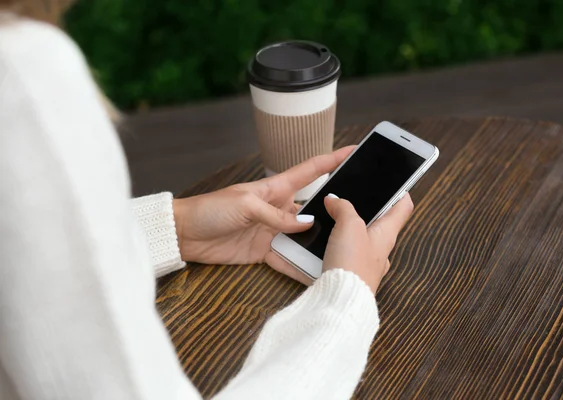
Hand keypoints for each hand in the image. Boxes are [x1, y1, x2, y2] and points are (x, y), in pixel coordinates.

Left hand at [172, 147, 354, 276]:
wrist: (185, 234)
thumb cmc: (211, 209)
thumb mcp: (246, 205)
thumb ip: (277, 215)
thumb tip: (307, 224)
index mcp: (275, 188)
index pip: (311, 171)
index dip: (333, 160)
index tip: (355, 152)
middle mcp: (279, 209)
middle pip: (313, 209)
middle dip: (334, 212)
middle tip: (359, 218)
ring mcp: (273, 231)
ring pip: (304, 237)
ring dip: (319, 243)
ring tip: (342, 250)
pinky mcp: (264, 251)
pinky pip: (286, 258)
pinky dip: (298, 266)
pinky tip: (314, 273)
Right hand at [323, 194, 413, 292]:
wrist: (340, 301)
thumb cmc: (352, 265)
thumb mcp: (350, 225)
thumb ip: (344, 208)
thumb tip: (334, 200)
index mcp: (387, 234)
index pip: (403, 208)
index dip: (400, 193)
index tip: (394, 183)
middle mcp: (380, 250)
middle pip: (380, 224)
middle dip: (367, 211)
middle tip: (351, 198)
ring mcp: (366, 264)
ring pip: (360, 240)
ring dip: (348, 229)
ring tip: (330, 219)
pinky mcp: (350, 275)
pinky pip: (345, 256)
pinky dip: (336, 247)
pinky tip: (321, 244)